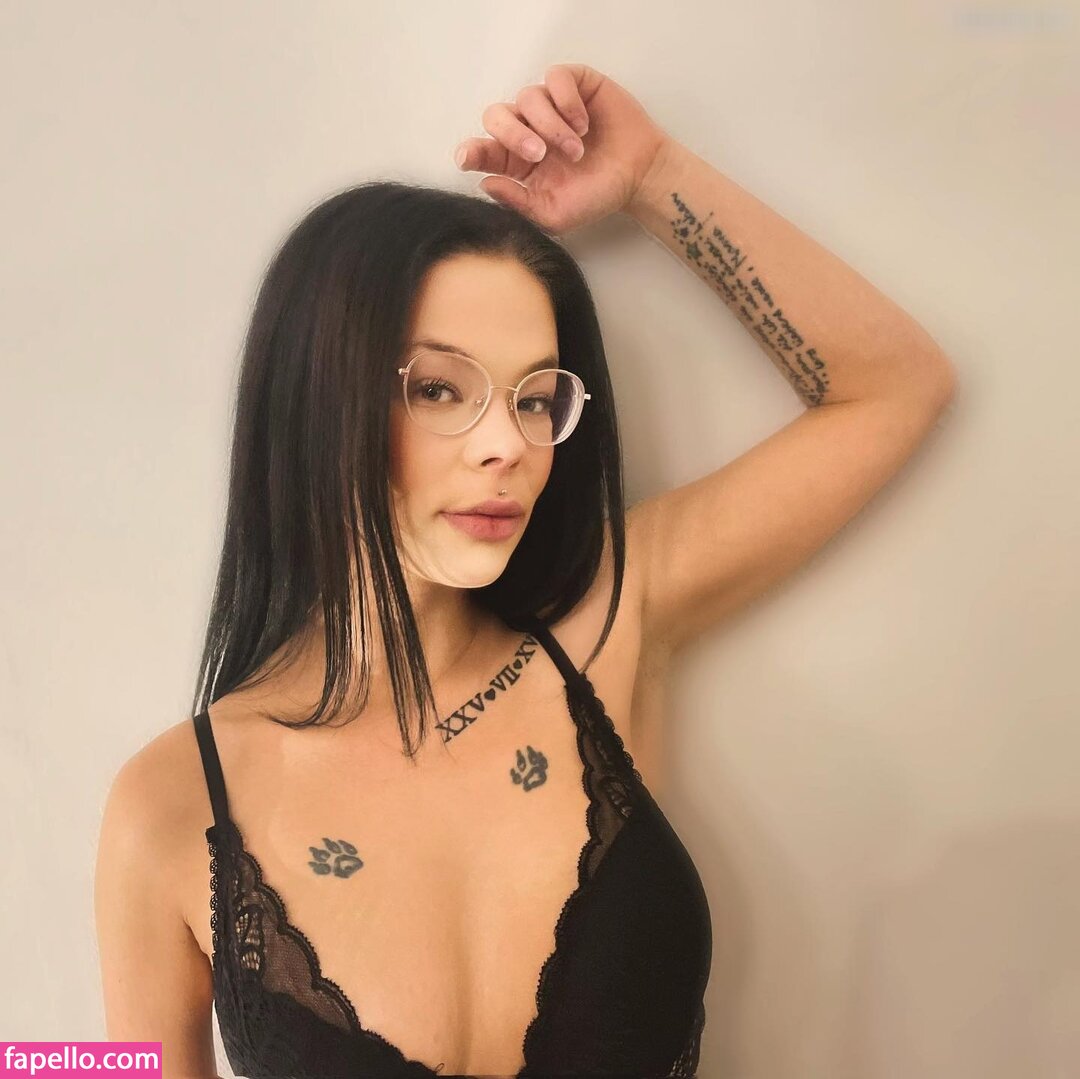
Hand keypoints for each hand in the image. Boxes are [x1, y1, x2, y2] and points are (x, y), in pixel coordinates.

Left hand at [453, 62, 672, 235]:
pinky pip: (555, 78)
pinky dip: (566, 100)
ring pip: (528, 97)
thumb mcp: (554, 215)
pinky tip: (582, 123)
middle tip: (538, 154)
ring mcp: (551, 105)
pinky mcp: (575, 85)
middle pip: (497, 115)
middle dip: (512, 134)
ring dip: (551, 125)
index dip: (472, 151)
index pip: (484, 150)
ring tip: (576, 149)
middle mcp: (529, 130)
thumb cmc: (597, 197)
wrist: (639, 178)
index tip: (468, 158)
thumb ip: (518, 203)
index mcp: (519, 162)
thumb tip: (485, 183)